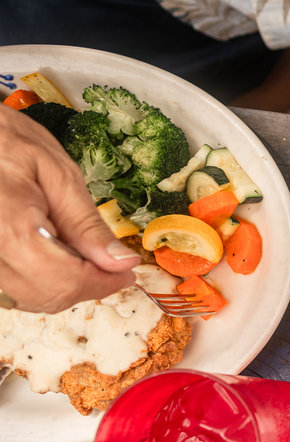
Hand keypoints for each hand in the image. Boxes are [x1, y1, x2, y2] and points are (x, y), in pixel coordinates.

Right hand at [0, 107, 140, 312]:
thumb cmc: (8, 143)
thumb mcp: (59, 175)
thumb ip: (87, 225)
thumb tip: (120, 262)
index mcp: (11, 229)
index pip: (66, 281)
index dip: (104, 283)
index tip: (126, 272)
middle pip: (47, 296)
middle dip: (86, 285)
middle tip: (110, 263)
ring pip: (27, 298)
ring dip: (61, 285)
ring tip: (79, 253)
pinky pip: (11, 287)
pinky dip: (38, 279)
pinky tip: (50, 254)